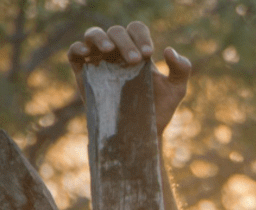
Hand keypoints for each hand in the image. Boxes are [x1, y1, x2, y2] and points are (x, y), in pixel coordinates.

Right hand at [68, 21, 190, 133]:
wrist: (139, 133)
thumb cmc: (157, 108)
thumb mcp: (176, 89)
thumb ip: (182, 69)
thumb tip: (169, 50)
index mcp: (137, 50)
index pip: (136, 30)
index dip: (141, 36)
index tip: (149, 54)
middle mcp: (117, 52)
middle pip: (116, 32)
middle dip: (126, 42)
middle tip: (136, 60)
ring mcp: (98, 60)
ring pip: (93, 35)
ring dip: (100, 38)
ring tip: (108, 49)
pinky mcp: (83, 73)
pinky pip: (74, 53)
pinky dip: (77, 48)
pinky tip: (87, 53)